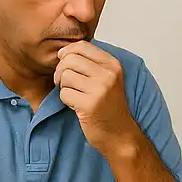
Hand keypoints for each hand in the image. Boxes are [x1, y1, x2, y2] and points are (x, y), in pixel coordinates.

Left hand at [54, 41, 141, 158]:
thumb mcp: (108, 79)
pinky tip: (76, 106)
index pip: (82, 46)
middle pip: (70, 59)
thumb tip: (64, 50)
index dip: (67, 52)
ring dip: (64, 87)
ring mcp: (99, 90)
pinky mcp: (89, 105)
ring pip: (65, 76)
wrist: (120, 135)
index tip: (64, 62)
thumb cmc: (109, 107)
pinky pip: (64, 93)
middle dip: (61, 70)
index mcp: (113, 64)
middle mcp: (108, 74)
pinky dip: (65, 100)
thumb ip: (91, 63)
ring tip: (74, 94)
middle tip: (64, 82)